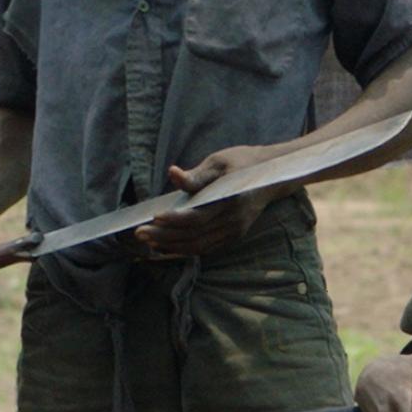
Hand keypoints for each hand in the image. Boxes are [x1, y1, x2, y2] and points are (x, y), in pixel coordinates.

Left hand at [137, 148, 277, 259]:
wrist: (272, 175)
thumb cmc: (242, 163)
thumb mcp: (218, 161)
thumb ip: (195, 174)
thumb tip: (173, 174)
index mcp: (230, 200)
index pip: (197, 217)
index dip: (174, 220)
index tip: (153, 216)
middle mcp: (234, 221)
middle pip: (194, 236)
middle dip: (164, 236)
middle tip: (139, 233)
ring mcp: (235, 231)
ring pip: (198, 246)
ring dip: (171, 246)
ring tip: (148, 240)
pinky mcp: (233, 236)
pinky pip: (206, 248)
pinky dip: (184, 249)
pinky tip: (166, 246)